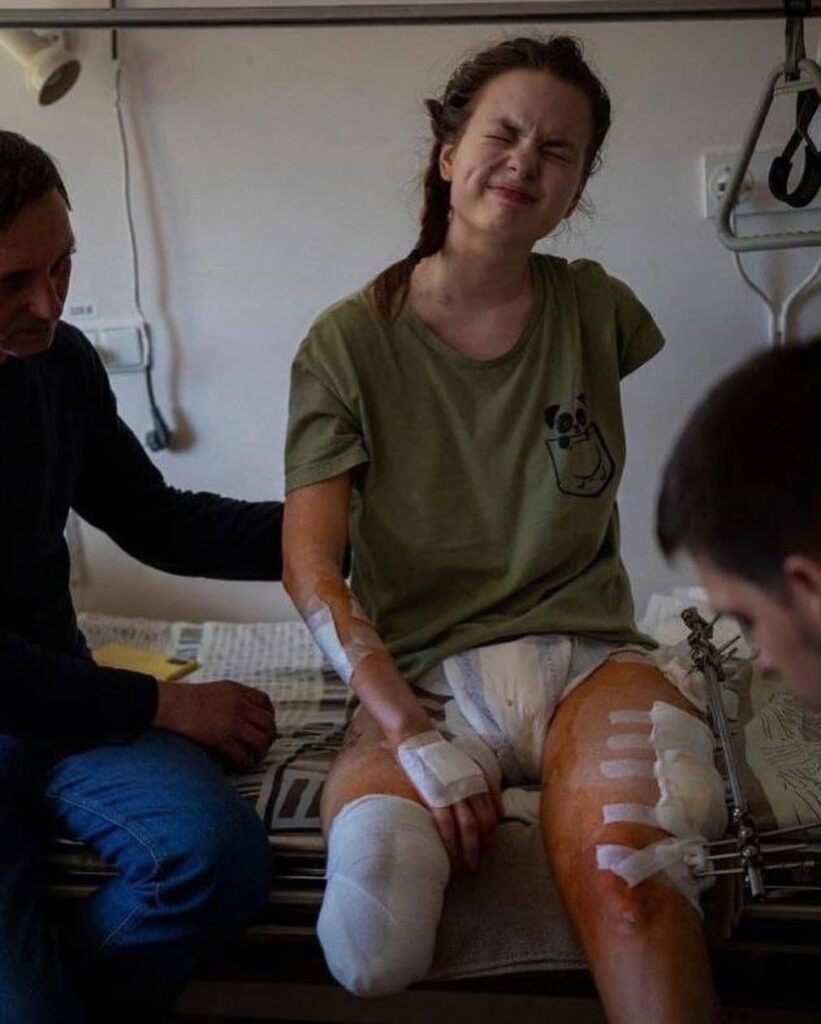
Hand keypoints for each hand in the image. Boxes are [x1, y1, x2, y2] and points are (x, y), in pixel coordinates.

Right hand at [153, 679, 275, 770]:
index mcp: (237, 691)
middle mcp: (240, 705)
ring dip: (261, 752)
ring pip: (261, 740)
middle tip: (263, 746)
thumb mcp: (215, 690)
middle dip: (269, 736)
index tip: (266, 725)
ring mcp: (232, 722)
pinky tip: (241, 766)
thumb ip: (230, 698)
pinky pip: (242, 755)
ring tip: (255, 758)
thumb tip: (239, 712)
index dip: (269, 715)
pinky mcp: (222, 738)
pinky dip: (245, 763)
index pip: (264, 702)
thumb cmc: (185, 698)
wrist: (169, 703)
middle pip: (268, 722)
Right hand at [395, 729, 502, 870]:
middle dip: (485, 846)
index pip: (495, 813)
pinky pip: (447, 826)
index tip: (488, 846)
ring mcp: (455, 792)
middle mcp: (472, 786)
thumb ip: (480, 784)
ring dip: (471, 850)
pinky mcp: (436, 797)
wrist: (418, 739)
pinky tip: (450, 855)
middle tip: (479, 862)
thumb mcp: (468, 765)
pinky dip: (450, 843)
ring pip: (470, 828)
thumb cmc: (440, 754)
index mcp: (481, 779)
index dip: (493, 833)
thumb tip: (491, 807)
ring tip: (468, 866)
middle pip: (486, 824)